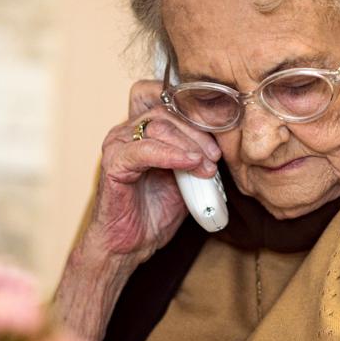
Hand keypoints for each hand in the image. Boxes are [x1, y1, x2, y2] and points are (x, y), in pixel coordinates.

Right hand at [83, 79, 220, 270]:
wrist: (131, 244)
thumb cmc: (155, 211)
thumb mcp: (187, 176)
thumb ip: (199, 154)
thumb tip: (225, 140)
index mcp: (143, 128)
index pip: (166, 96)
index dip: (193, 107)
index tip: (219, 128)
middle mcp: (127, 130)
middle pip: (166, 110)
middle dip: (197, 130)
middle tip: (216, 155)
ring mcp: (118, 144)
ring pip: (158, 125)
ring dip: (189, 144)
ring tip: (206, 166)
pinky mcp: (113, 163)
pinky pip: (144, 149)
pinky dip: (171, 154)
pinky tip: (191, 164)